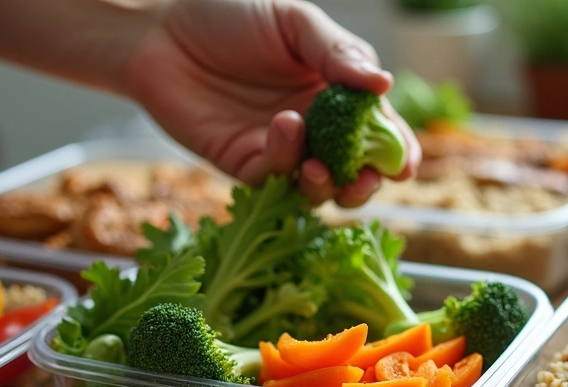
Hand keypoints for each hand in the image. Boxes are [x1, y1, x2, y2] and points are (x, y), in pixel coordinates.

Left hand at [125, 0, 420, 206]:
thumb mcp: (295, 23)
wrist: (162, 29)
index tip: (404, 165)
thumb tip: (384, 85)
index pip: (379, 133)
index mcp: (338, 94)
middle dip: (365, 184)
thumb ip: (339, 54)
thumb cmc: (232, 16)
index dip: (396, 153)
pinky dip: (284, 159)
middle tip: (366, 179)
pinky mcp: (243, 164)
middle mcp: (315, 129)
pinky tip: (285, 125)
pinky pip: (272, 179)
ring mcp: (279, 150)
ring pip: (315, 189)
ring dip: (325, 183)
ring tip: (322, 162)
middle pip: (353, 174)